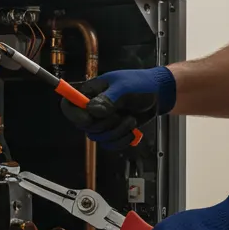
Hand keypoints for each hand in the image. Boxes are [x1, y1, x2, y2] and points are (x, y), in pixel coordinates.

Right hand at [61, 67, 177, 148]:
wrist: (159, 95)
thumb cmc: (142, 85)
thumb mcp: (125, 88)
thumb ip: (108, 99)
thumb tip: (92, 110)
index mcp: (91, 92)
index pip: (69, 105)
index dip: (74, 115)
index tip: (89, 119)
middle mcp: (93, 108)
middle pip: (83, 126)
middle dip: (104, 125)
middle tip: (118, 114)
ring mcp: (103, 121)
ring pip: (98, 137)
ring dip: (117, 132)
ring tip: (130, 119)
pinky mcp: (113, 131)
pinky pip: (109, 144)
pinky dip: (122, 140)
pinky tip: (132, 130)